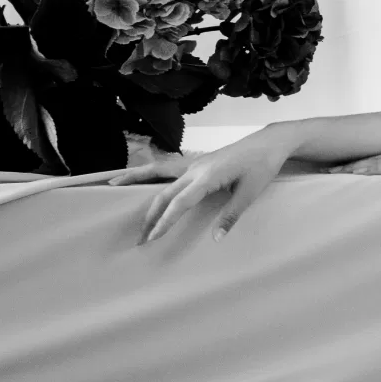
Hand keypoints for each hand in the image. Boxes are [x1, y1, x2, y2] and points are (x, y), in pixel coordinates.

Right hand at [122, 130, 289, 245]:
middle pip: (164, 192)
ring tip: (112, 186)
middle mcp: (196, 168)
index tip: (153, 237)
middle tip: (139, 239)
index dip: (165, 221)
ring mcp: (193, 163)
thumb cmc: (262, 166)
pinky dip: (147, 172)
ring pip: (158, 173)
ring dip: (136, 181)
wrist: (268, 142)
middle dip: (150, 216)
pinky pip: (165, 167)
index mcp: (209, 176)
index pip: (180, 202)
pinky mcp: (195, 162)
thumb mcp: (251, 193)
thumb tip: (216, 239)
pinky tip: (136, 176)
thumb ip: (232, 216)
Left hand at [330, 129, 380, 179]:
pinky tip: (348, 173)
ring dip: (349, 168)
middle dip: (348, 165)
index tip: (345, 171)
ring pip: (370, 162)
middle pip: (370, 159)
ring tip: (328, 173)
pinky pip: (380, 166)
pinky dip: (362, 169)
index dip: (362, 165)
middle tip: (326, 171)